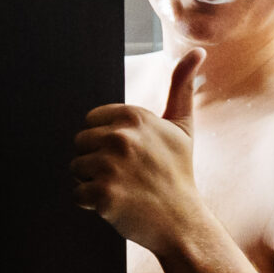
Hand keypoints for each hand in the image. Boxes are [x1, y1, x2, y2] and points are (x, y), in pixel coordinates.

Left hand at [72, 48, 209, 254]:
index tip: (131, 155)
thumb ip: (181, 86)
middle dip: (97, 161)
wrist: (182, 221)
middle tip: (127, 176)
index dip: (106, 141)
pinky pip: (76, 194)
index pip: (91, 122)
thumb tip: (198, 51)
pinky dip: (91, 204)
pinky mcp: (103, 195)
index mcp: (133, 116)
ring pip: (76, 169)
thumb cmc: (177, 172)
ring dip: (92, 182)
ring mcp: (111, 167)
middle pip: (80, 144)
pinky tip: (116, 205)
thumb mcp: (181, 126)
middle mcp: (121, 138)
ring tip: (122, 189)